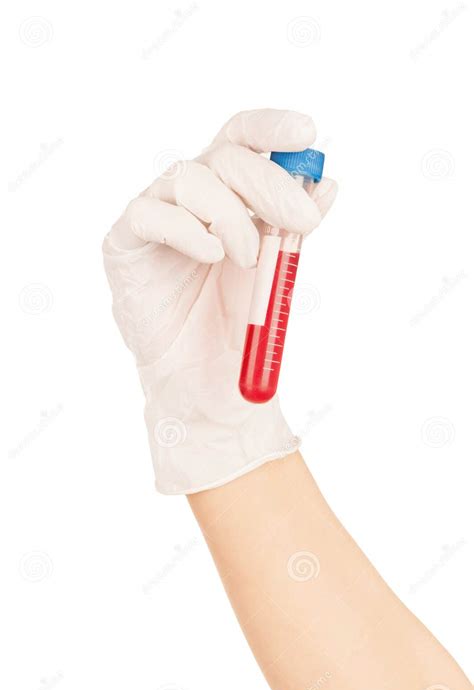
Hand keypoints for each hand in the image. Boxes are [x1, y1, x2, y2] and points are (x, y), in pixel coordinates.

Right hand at [103, 109, 336, 493]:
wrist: (208, 386)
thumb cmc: (238, 329)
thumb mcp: (277, 270)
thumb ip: (293, 228)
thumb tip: (326, 183)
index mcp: (225, 196)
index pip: (241, 140)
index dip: (270, 127)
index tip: (306, 132)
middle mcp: (188, 199)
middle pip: (223, 156)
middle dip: (268, 183)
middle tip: (302, 223)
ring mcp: (154, 217)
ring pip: (187, 178)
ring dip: (230, 215)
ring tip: (248, 259)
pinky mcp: (124, 246)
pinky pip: (148, 215)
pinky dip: (187, 229)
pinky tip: (211, 255)